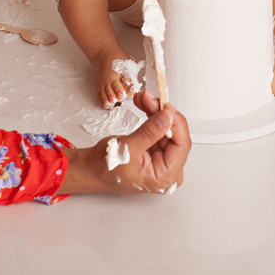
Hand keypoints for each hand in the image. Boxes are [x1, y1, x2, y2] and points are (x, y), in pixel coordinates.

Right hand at [57, 92, 190, 195]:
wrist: (93, 169)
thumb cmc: (105, 168)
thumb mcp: (126, 149)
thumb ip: (149, 134)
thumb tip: (167, 117)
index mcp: (164, 177)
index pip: (181, 146)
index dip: (176, 123)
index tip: (166, 106)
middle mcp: (168, 170)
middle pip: (175, 135)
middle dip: (162, 113)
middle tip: (149, 97)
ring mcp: (163, 160)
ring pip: (167, 128)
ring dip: (156, 111)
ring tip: (143, 98)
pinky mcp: (157, 151)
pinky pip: (160, 128)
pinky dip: (152, 115)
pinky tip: (145, 104)